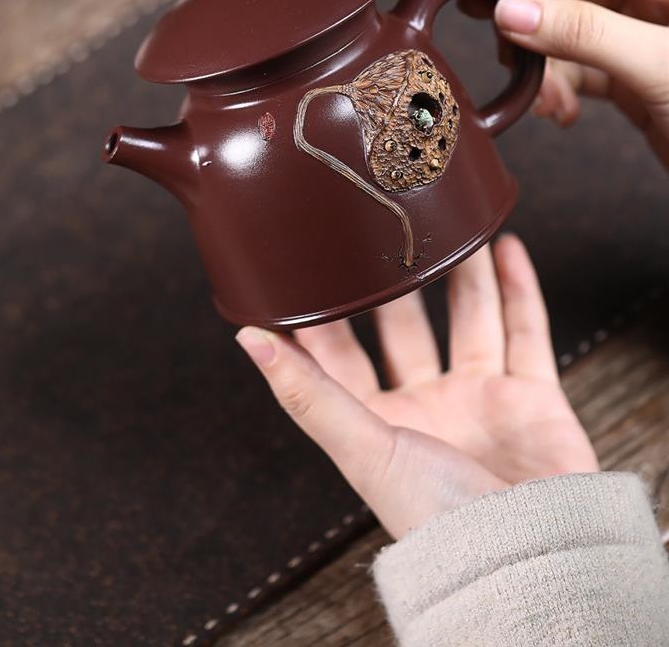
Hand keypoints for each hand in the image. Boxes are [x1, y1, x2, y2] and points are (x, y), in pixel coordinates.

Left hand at [236, 236, 597, 539]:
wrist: (533, 557)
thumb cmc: (439, 521)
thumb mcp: (362, 448)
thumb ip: (309, 392)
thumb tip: (248, 341)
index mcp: (379, 425)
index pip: (339, 357)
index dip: (322, 314)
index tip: (306, 265)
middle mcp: (428, 408)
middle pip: (406, 329)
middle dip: (395, 283)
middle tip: (381, 229)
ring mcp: (481, 399)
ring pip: (469, 318)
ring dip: (462, 273)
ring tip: (449, 224)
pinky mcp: (532, 397)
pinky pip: (526, 330)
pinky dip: (519, 288)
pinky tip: (507, 247)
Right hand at [496, 0, 668, 166]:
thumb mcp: (660, 66)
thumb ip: (585, 33)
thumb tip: (512, 11)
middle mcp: (659, 1)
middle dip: (537, 24)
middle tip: (503, 49)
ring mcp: (645, 42)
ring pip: (569, 37)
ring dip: (545, 68)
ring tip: (541, 100)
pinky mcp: (636, 81)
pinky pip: (580, 72)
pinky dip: (560, 92)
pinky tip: (559, 113)